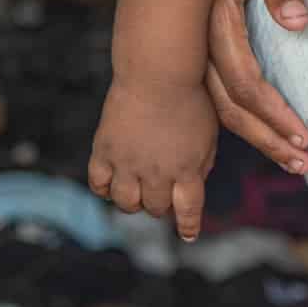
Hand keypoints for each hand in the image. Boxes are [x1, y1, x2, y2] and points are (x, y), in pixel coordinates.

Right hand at [88, 76, 220, 234]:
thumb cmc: (189, 97)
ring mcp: (128, 164)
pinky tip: (113, 180)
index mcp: (187, 170)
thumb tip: (192, 185)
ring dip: (134, 201)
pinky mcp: (104, 151)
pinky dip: (105, 188)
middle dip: (161, 205)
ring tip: (138, 188)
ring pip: (126, 203)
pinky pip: (99, 184)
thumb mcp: (209, 133)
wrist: (158, 72)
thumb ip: (202, 163)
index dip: (189, 226)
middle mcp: (157, 173)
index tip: (188, 234)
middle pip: (156, 209)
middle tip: (160, 194)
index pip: (188, 212)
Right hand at [205, 0, 307, 176]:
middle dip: (267, 137)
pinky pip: (212, 89)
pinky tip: (256, 131)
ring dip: (255, 133)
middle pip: (228, 105)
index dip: (273, 114)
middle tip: (303, 164)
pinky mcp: (197, 39)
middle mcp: (196, 37)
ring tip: (290, 159)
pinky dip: (236, 115)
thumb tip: (297, 22)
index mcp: (212, 18)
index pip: (244, 82)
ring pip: (218, 103)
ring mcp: (193, 40)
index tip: (303, 139)